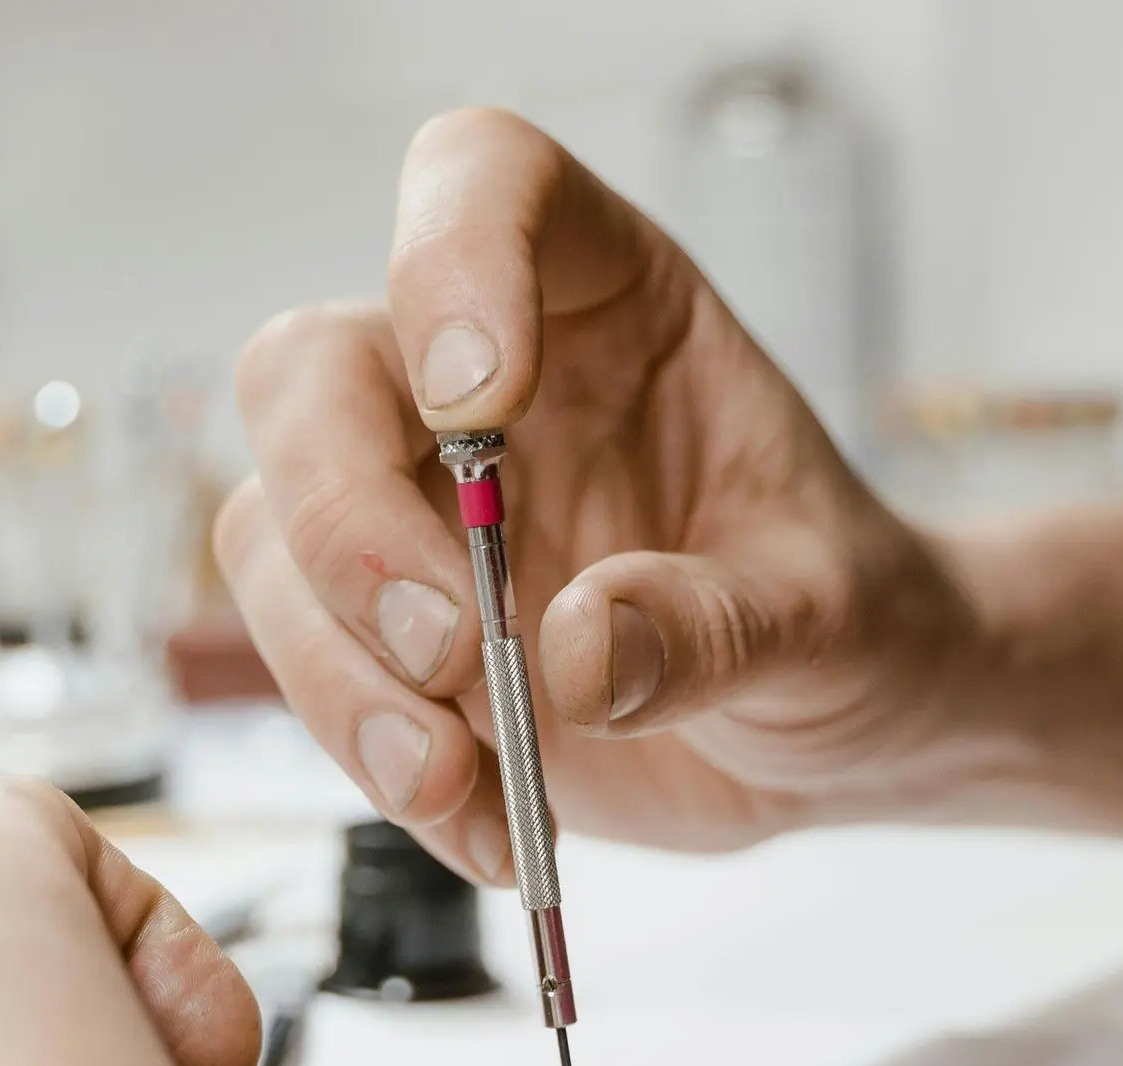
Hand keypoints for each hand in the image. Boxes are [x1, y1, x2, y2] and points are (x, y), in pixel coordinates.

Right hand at [216, 108, 983, 875]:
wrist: (835, 732)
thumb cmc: (852, 620)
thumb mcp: (834, 616)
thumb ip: (719, 622)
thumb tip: (577, 653)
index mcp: (605, 301)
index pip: (480, 183)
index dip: (447, 261)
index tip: (480, 406)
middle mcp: (480, 387)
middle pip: (309, 375)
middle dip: (345, 520)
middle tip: (448, 647)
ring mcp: (416, 512)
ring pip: (270, 536)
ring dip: (341, 673)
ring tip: (462, 779)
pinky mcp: (387, 635)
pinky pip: (307, 673)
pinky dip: (373, 760)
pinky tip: (482, 823)